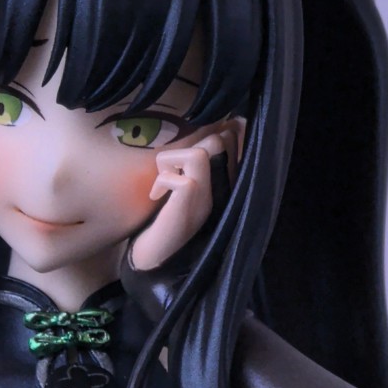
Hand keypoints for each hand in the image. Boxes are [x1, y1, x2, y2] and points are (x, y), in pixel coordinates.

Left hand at [129, 122, 242, 272]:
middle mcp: (219, 188)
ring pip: (199, 154)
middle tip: (175, 167)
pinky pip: (176, 177)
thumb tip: (196, 134)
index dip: (216, 130)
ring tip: (165, 180)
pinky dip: (160, 181)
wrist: (155, 257)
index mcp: (220, 182)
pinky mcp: (187, 206)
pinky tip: (157, 196)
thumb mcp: (183, 186)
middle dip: (194, 142)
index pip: (232, 139)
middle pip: (222, 139)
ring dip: (172, 161)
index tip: (194, 149)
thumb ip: (190, 163)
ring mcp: (205, 198)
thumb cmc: (164, 219)